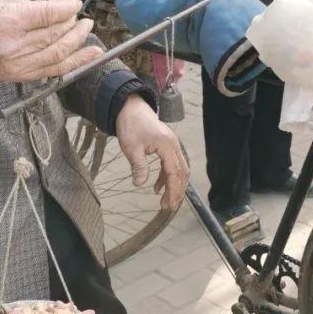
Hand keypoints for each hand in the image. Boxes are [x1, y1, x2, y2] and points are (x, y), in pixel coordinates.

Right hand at [0, 0, 102, 82]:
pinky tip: (92, 54)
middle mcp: (15, 45)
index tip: (75, 3)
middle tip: (79, 16)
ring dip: (78, 41)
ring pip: (59, 53)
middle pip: (55, 34)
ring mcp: (20, 64)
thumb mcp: (1, 0)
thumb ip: (32, 4)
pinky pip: (55, 70)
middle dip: (72, 23)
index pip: (47, 14)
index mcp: (9, 21)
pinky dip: (76, 62)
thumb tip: (59, 9)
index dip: (67, 8)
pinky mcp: (23, 76)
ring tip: (87, 30)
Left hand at [115, 94, 188, 209]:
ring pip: (178, 169)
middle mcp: (173, 145)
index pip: (174, 172)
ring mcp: (171, 144)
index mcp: (166, 145)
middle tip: (169, 207)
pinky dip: (166, 177)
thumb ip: (138, 166)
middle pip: (181, 172)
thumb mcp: (131, 147)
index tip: (168, 204)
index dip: (172, 190)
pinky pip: (171, 164)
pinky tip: (157, 187)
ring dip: (173, 185)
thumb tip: (139, 184)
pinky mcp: (166, 145)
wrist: (130, 106)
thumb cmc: (130, 124)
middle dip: (177, 191)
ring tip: (164, 201)